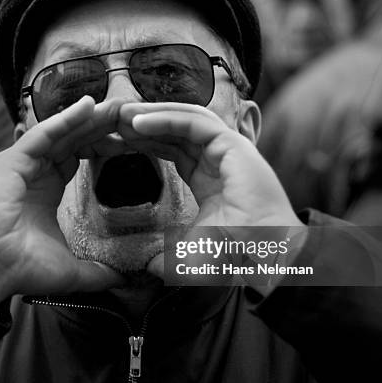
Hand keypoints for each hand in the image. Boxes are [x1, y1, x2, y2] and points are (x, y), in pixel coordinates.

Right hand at [0, 96, 125, 311]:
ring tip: (115, 107)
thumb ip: (100, 270)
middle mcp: (33, 172)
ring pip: (60, 133)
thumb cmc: (24, 270)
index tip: (130, 140)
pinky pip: (42, 134)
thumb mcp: (72, 269)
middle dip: (99, 127)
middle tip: (128, 113)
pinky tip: (88, 107)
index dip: (103, 147)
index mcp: (46, 190)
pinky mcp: (10, 161)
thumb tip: (126, 279)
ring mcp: (20, 164)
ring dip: (88, 119)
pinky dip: (64, 120)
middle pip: (72, 140)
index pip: (78, 157)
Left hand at [119, 102, 304, 276]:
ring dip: (152, 114)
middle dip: (145, 122)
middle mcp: (217, 158)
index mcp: (207, 176)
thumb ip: (169, 255)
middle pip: (176, 129)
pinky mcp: (232, 144)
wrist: (266, 253)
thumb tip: (149, 268)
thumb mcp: (192, 249)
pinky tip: (139, 122)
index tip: (119, 138)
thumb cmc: (236, 252)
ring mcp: (227, 148)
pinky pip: (193, 123)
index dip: (147, 141)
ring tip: (122, 114)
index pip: (173, 148)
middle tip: (114, 120)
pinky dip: (165, 118)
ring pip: (184, 118)